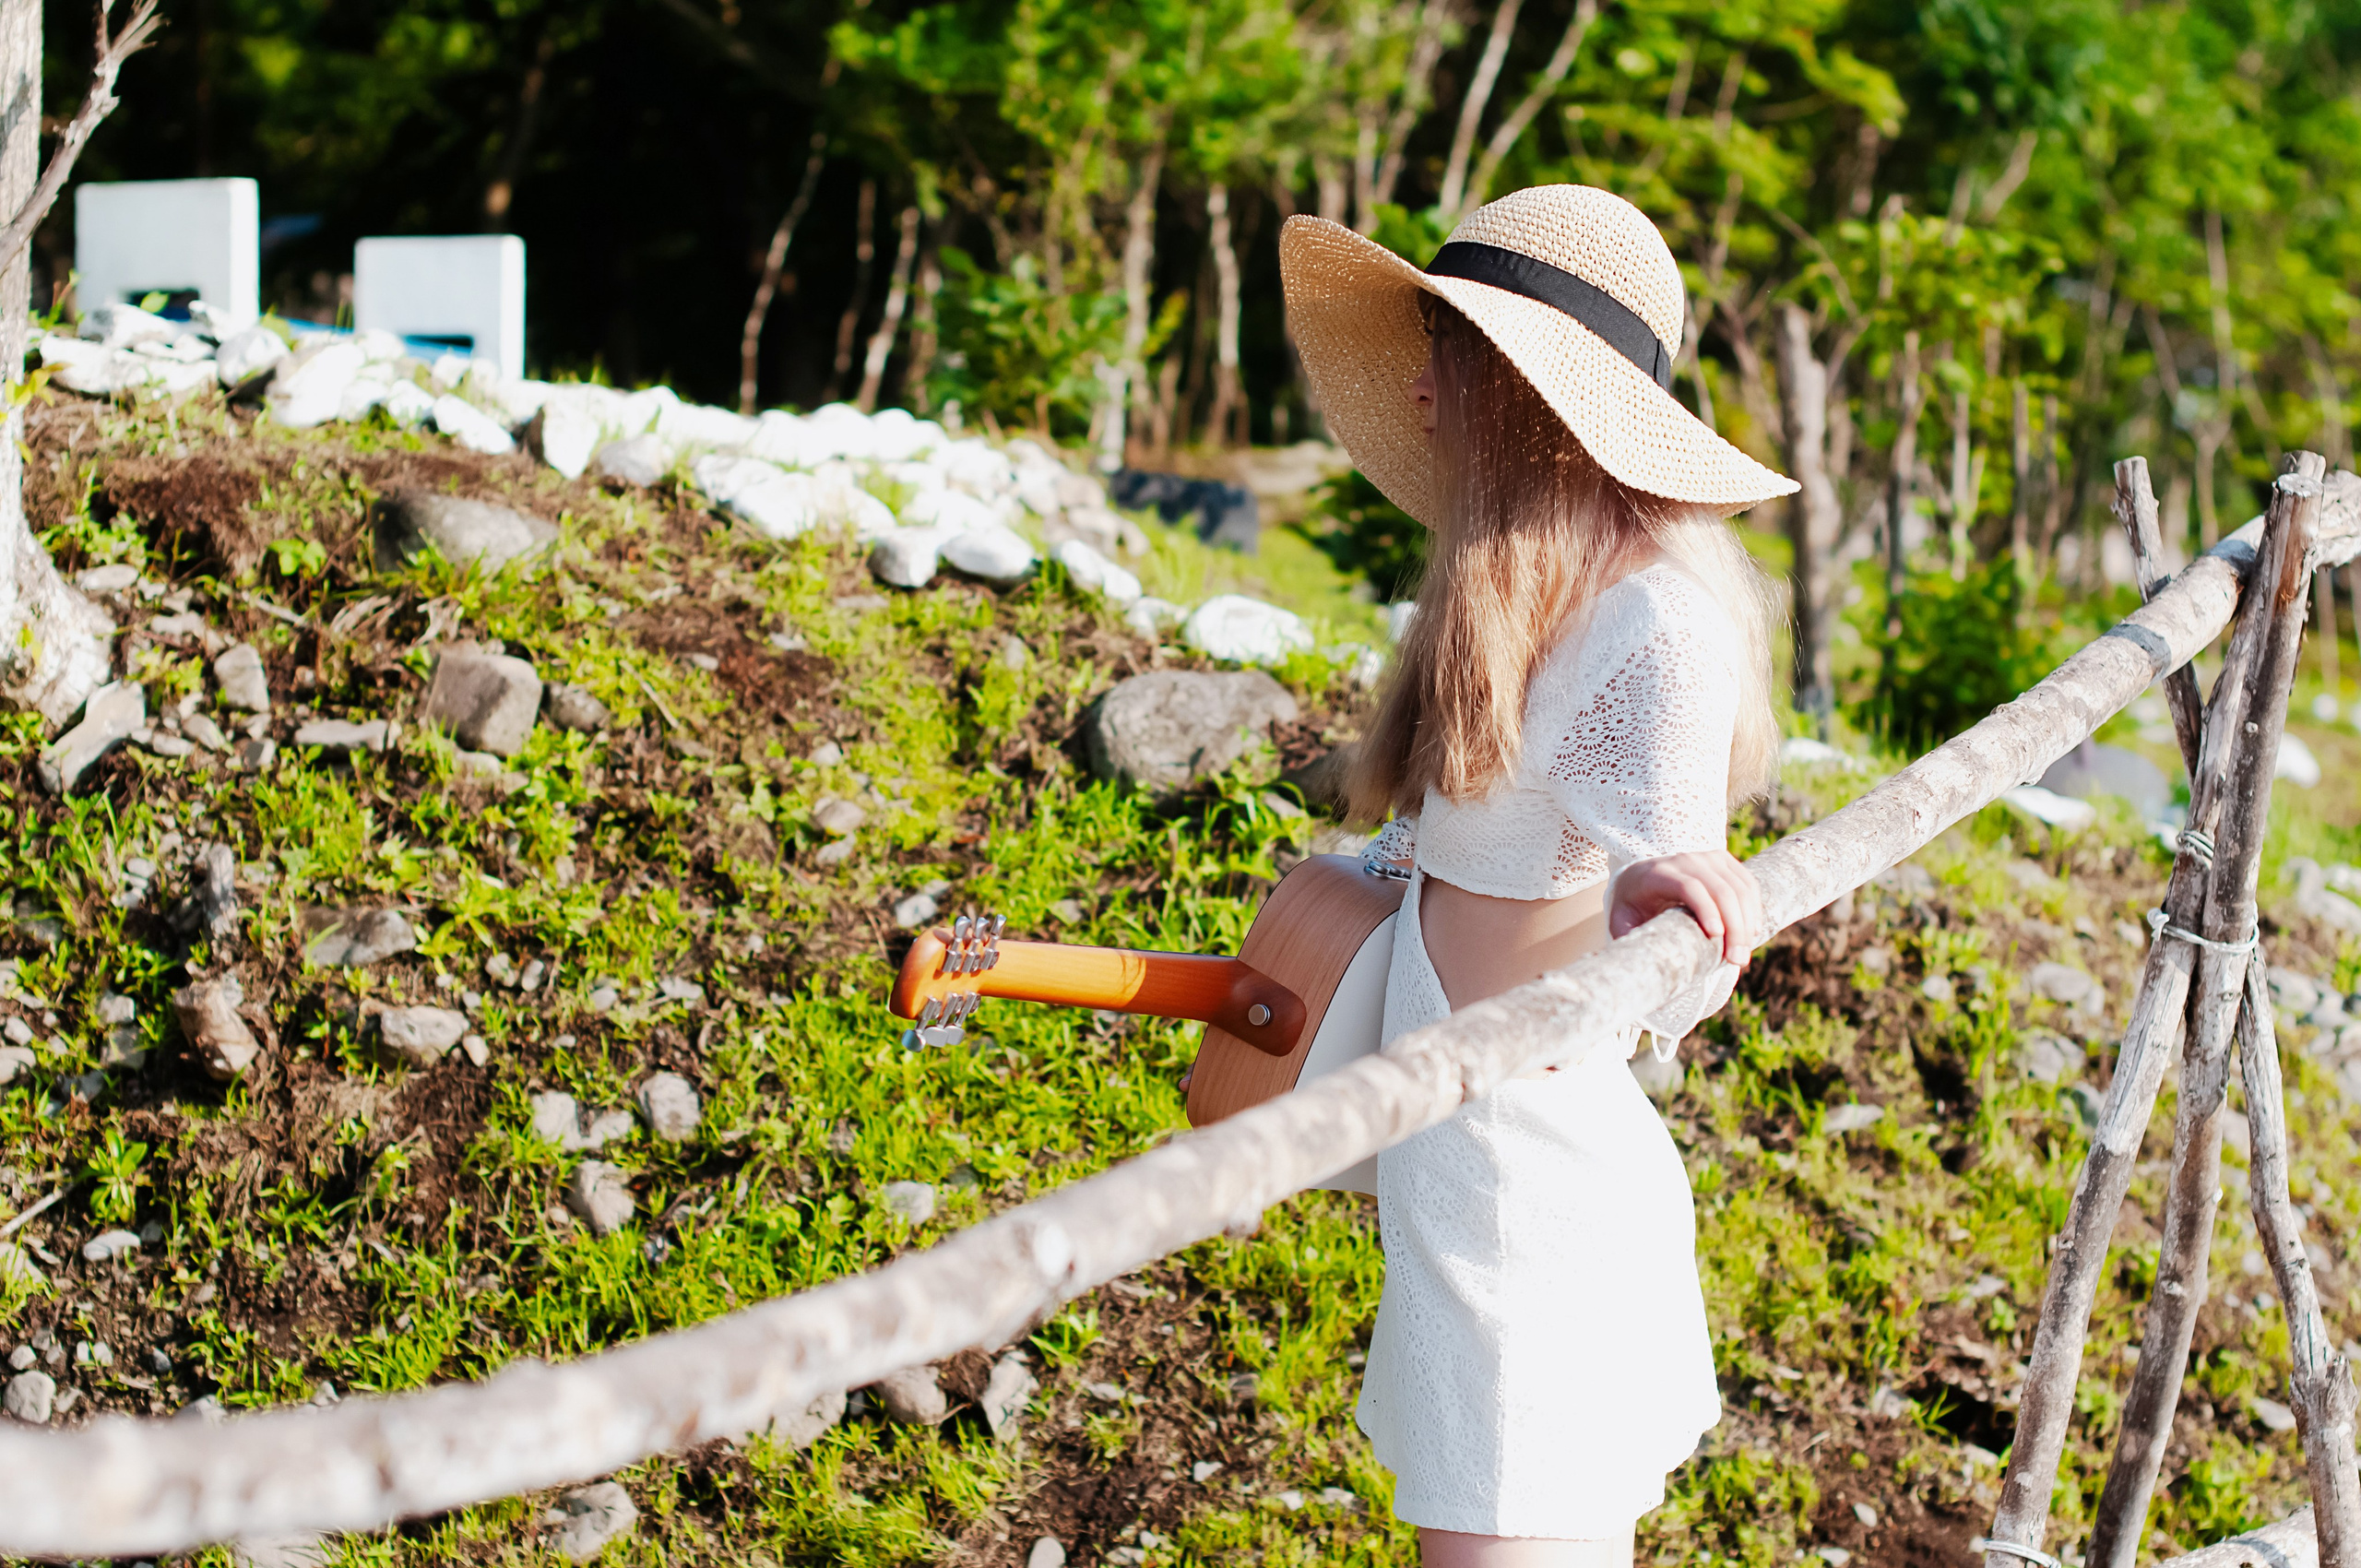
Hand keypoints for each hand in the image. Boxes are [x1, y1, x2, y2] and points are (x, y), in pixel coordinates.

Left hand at [1610, 851, 1764, 966]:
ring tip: (1743, 955)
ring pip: (1739, 888)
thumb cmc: (1631, 905)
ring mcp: (1707, 857)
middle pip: (1720, 890)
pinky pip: (1747, 883)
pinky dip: (1753, 908)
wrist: (1641, 877)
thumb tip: (1636, 962)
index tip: (1716, 936)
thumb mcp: (1620, 920)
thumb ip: (1627, 937)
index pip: (1689, 886)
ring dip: (1747, 922)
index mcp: (1657, 873)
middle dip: (1734, 926)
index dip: (1705, 909)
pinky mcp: (1724, 861)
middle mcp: (1685, 860)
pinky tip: (1752, 932)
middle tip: (1736, 960)